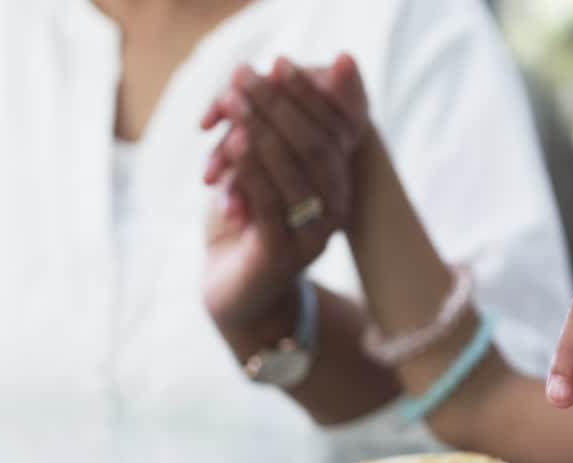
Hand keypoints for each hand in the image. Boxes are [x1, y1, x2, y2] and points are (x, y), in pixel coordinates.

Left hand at [199, 55, 367, 357]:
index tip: (281, 62)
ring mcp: (314, 234)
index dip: (310, 92)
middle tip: (247, 74)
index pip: (335, 128)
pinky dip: (252, 171)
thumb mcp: (262, 167)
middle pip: (316, 145)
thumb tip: (273, 75)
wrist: (236, 289)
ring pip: (296, 172)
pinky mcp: (283, 256)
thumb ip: (273, 128)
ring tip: (234, 100)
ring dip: (261, 129)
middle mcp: (337, 206)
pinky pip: (271, 206)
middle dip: (281, 103)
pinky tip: (233, 144)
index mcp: (339, 180)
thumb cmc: (249, 219)